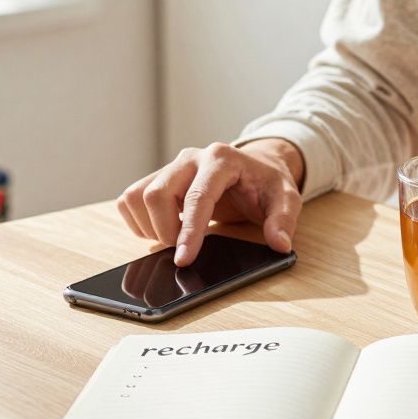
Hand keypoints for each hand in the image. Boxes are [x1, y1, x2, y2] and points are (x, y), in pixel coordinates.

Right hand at [117, 139, 303, 265]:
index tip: (183, 260)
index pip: (197, 197)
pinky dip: (138, 221)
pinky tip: (161, 229)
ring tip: (174, 238)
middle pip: (156, 194)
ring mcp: (171, 166)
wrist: (255, 168)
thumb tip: (279, 243)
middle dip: (165, 231)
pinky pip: (130, 199)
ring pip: (137, 196)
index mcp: (221, 159)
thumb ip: (284, 219)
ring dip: (149, 226)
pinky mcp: (158, 177)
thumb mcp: (287, 198)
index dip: (188, 231)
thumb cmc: (266, 184)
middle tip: (184, 251)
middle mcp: (190, 158)